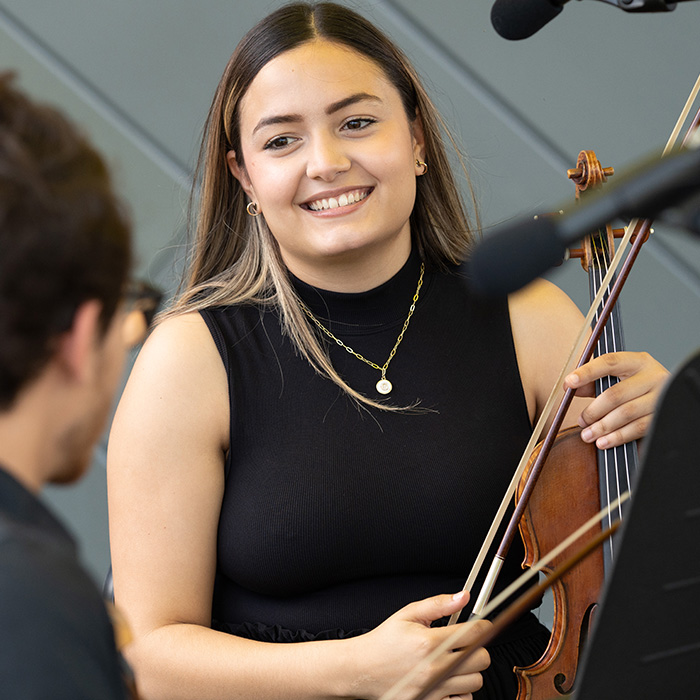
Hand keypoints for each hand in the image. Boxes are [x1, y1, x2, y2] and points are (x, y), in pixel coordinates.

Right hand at [347, 591, 490, 699]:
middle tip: (467, 644)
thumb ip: (438, 604)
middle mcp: (433, 668)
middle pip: (481, 659)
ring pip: (475, 681)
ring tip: (455, 662)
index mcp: (428, 642)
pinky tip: (450, 680)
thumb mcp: (408, 614)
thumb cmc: (384, 642)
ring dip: (469, 670)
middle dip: (478, 648)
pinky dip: (461, 691)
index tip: (483, 625)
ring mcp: (433, 689)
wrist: (362, 669)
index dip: (483, 626)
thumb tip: (462, 596)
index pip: (473, 634)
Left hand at [564, 351, 668, 448]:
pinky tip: (604, 442)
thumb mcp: (617, 378)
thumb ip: (594, 382)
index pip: (609, 362)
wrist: (670, 397)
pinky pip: (638, 428)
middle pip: (615, 394)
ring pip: (626, 413)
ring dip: (603, 426)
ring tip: (588, 434)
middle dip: (593, 411)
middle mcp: (652, 376)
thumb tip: (571, 388)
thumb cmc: (636, 387)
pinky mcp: (663, 416)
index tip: (568, 383)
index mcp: (637, 361)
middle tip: (581, 421)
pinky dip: (617, 436)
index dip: (586, 372)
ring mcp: (660, 397)